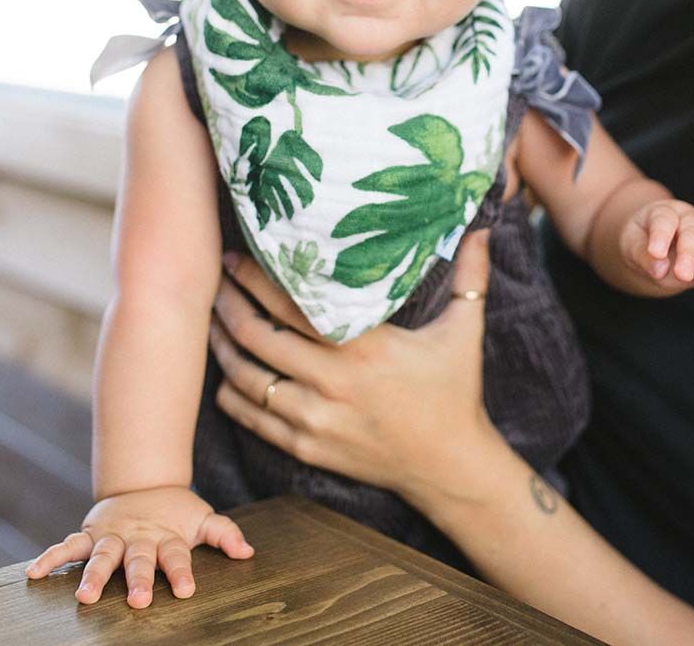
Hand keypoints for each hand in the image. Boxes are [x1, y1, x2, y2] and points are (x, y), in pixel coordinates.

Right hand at [24, 485, 252, 607]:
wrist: (145, 484)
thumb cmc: (176, 513)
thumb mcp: (201, 519)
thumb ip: (223, 534)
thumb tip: (248, 551)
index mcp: (166, 537)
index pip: (176, 556)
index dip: (181, 572)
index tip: (185, 591)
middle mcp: (138, 538)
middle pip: (138, 559)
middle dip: (137, 579)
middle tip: (138, 601)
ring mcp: (113, 536)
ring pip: (102, 555)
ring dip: (93, 574)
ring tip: (85, 595)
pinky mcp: (92, 533)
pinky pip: (69, 545)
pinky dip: (52, 557)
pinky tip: (34, 572)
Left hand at [210, 231, 497, 505]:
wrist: (450, 468)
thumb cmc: (454, 392)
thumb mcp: (465, 330)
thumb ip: (470, 274)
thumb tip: (483, 224)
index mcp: (365, 347)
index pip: (293, 305)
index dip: (256, 278)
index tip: (236, 256)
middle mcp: (333, 383)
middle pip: (259, 337)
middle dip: (229, 304)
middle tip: (214, 280)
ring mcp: (316, 420)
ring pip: (247, 378)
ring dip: (223, 346)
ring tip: (210, 318)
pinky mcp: (306, 448)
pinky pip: (252, 417)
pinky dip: (231, 392)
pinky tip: (224, 369)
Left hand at [620, 200, 693, 296]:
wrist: (655, 247)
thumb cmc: (641, 243)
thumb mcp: (631, 247)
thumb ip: (642, 256)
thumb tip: (661, 269)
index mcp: (664, 212)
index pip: (664, 220)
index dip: (661, 235)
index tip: (656, 253)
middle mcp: (690, 219)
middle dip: (690, 253)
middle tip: (682, 276)